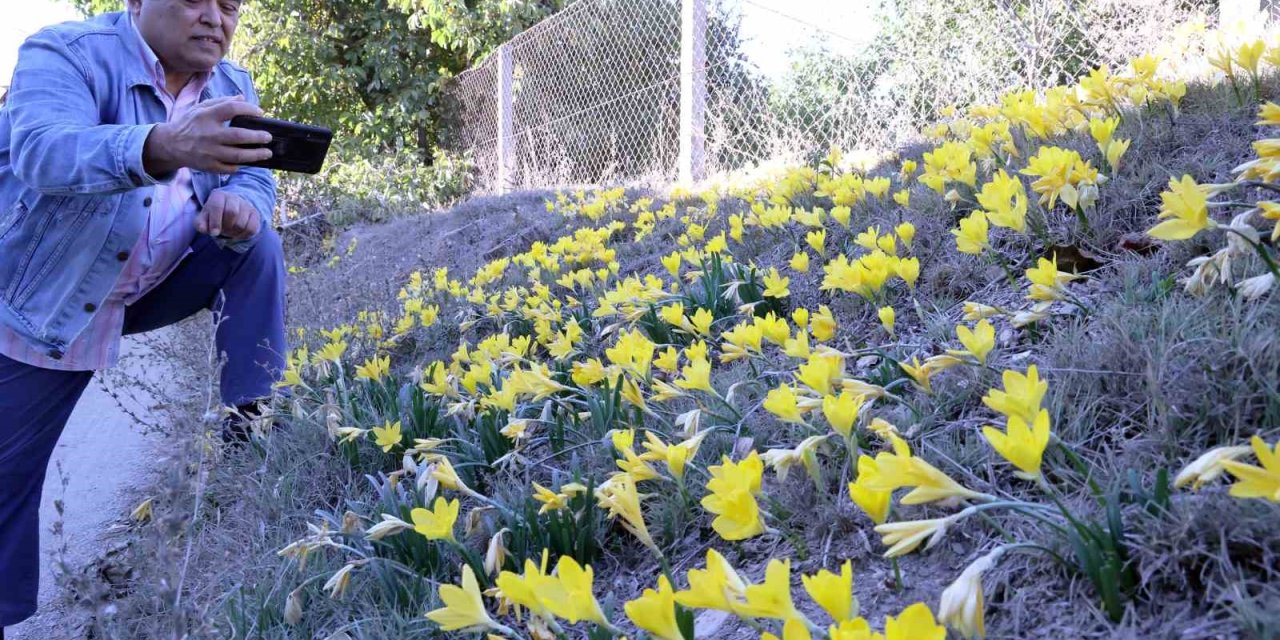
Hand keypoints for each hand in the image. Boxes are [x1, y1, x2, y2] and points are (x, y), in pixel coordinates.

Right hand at [144, 95, 272, 175]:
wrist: (170, 144)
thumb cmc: (190, 123)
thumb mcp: (201, 108)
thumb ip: (222, 102)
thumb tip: (243, 98)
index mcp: (206, 116)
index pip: (231, 109)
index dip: (248, 109)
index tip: (260, 113)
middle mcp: (208, 134)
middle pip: (237, 136)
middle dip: (256, 137)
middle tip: (268, 137)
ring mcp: (209, 152)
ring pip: (237, 156)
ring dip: (255, 155)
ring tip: (267, 152)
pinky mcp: (209, 166)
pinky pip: (230, 167)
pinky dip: (241, 165)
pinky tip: (249, 161)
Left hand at [196, 190, 260, 239]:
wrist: (231, 209)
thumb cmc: (215, 214)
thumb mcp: (204, 217)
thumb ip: (201, 223)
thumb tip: (203, 229)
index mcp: (219, 196)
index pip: (218, 206)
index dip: (215, 221)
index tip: (214, 233)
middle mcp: (234, 197)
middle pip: (232, 213)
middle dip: (226, 227)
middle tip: (222, 231)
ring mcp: (246, 205)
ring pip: (242, 223)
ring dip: (234, 232)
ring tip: (229, 232)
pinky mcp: (255, 214)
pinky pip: (252, 228)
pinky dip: (243, 235)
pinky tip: (238, 234)